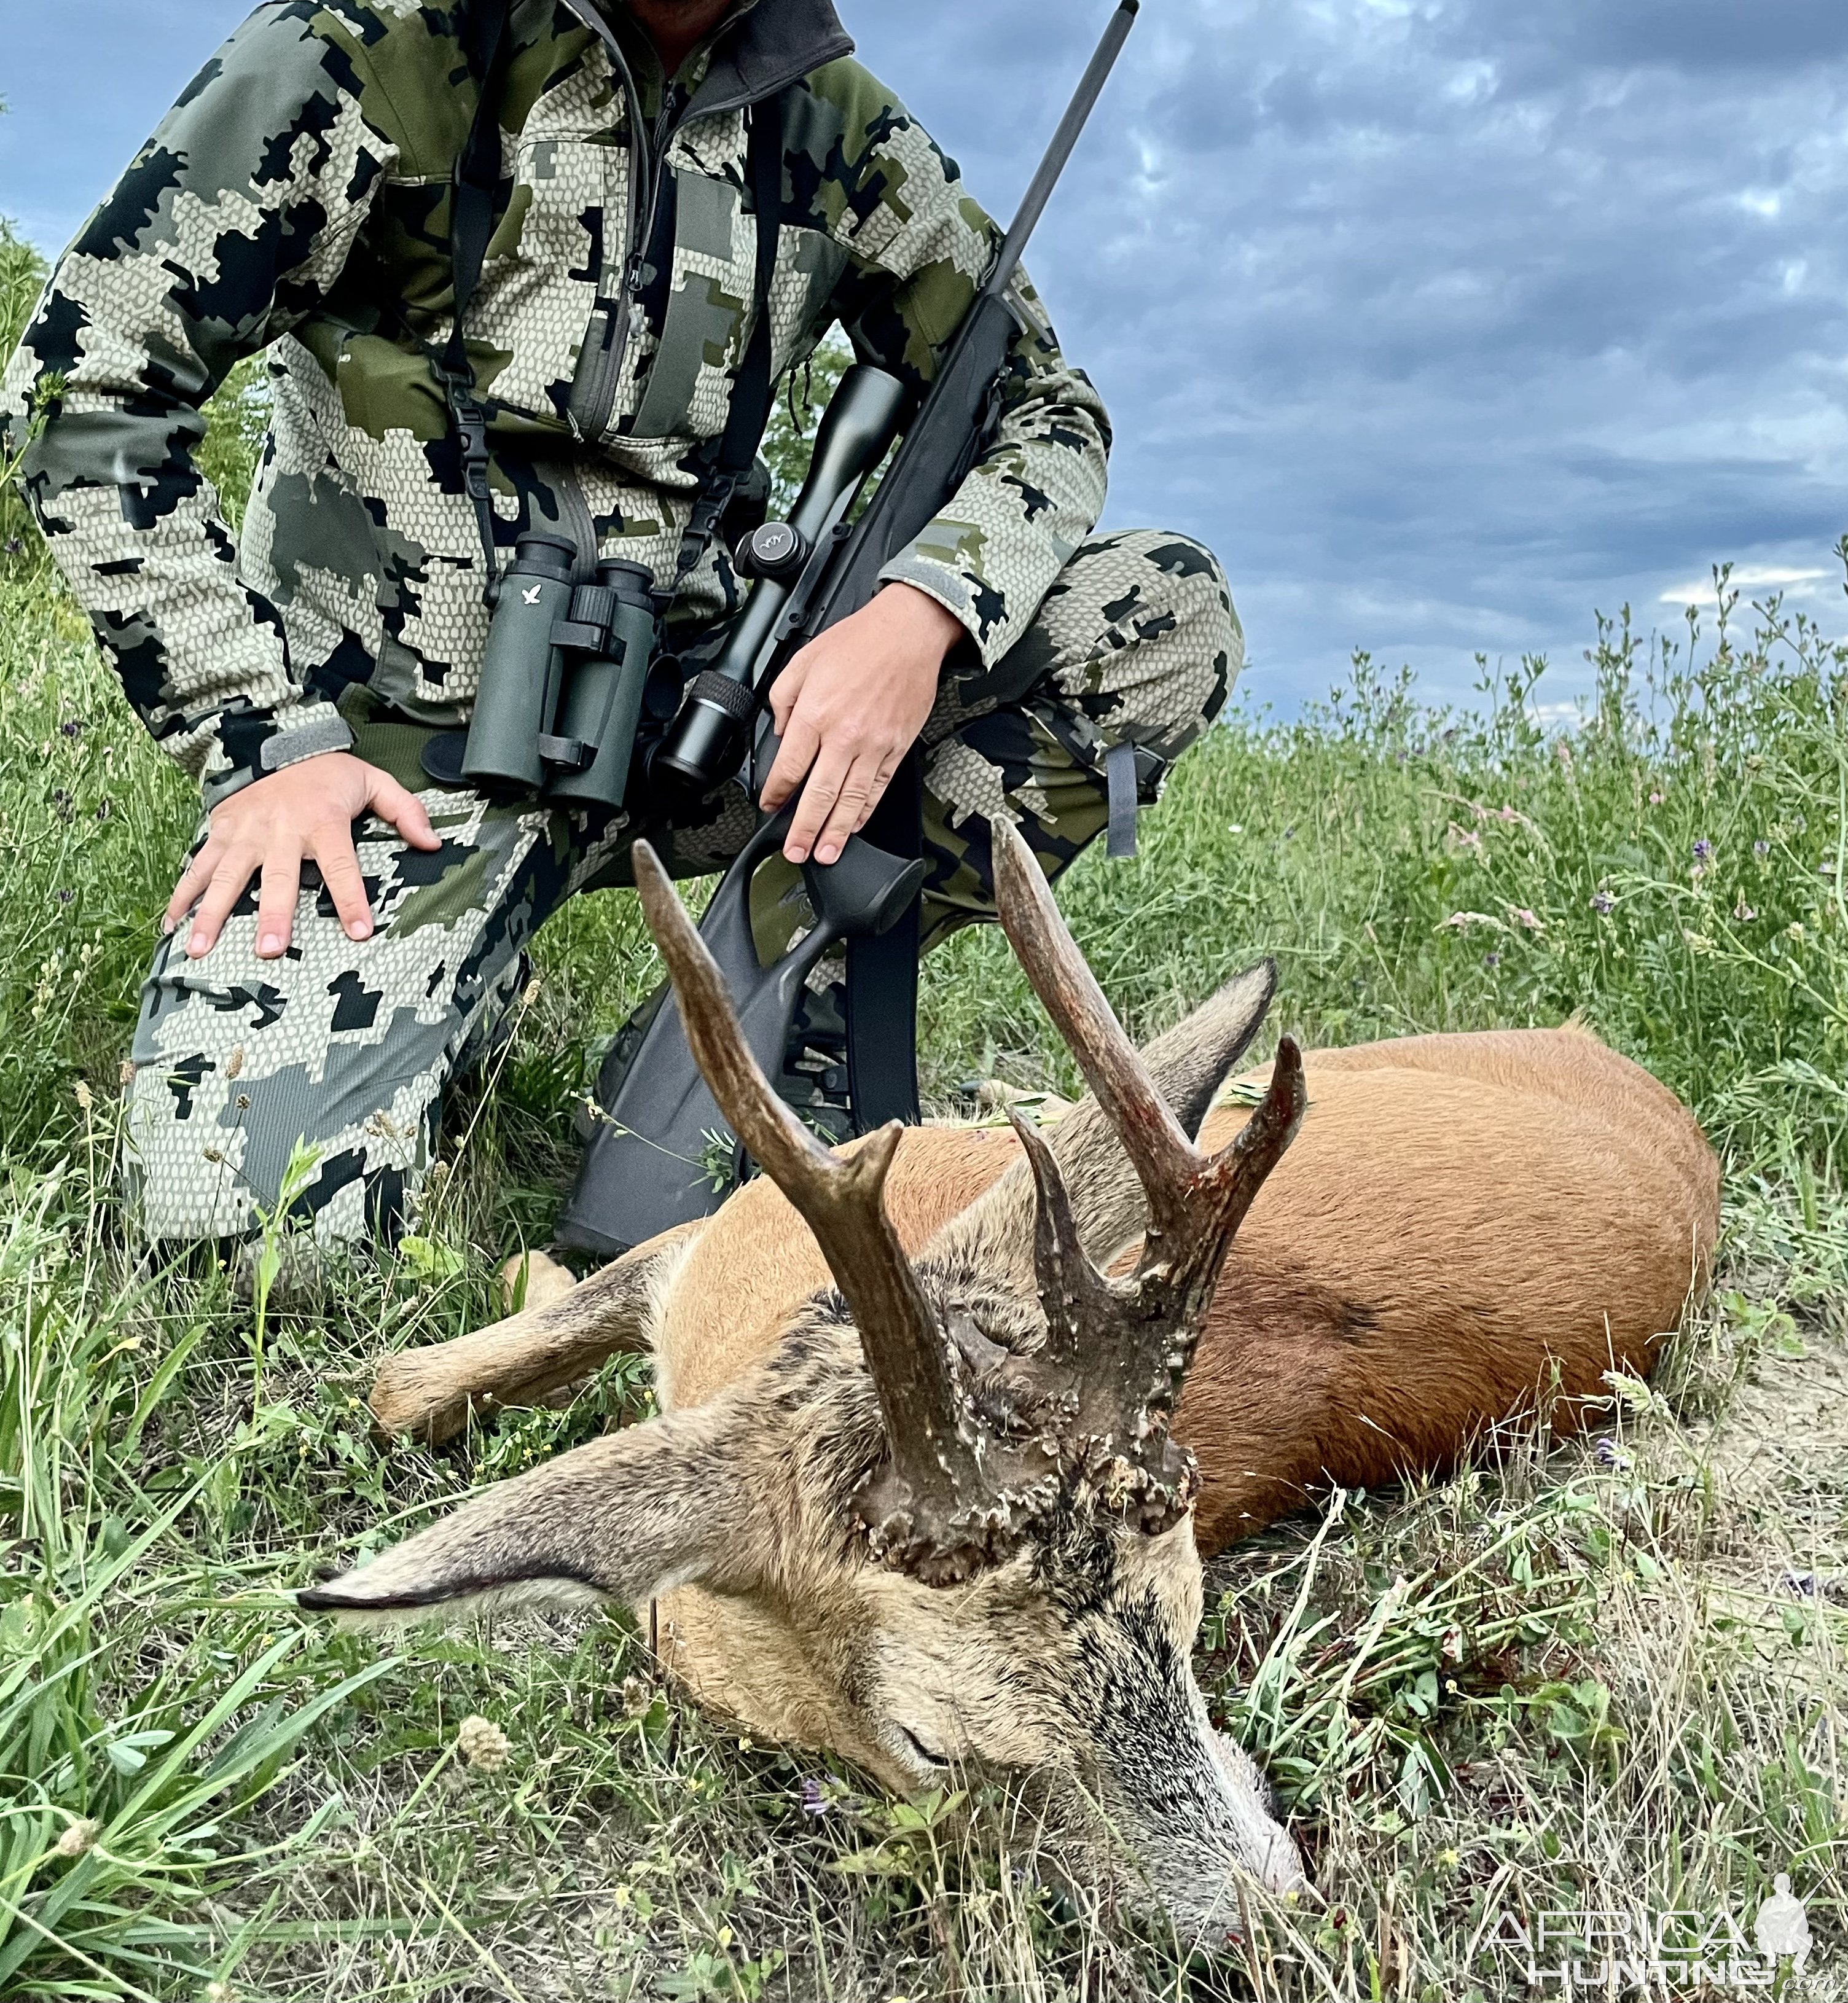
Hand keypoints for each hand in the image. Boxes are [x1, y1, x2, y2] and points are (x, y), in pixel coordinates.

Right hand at [165, 752, 441, 960]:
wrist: (277, 740)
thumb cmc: (329, 775)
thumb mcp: (373, 782)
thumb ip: (406, 811)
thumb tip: (433, 844)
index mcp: (322, 820)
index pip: (341, 866)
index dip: (351, 898)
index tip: (359, 932)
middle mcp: (279, 828)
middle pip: (276, 877)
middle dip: (271, 913)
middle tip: (268, 950)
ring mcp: (244, 831)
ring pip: (224, 876)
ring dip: (210, 914)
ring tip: (198, 950)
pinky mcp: (219, 830)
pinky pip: (197, 867)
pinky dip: (181, 896)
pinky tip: (170, 926)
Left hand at [760, 584, 963, 865]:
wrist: (908, 632)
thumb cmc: (858, 641)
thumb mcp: (802, 660)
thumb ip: (783, 699)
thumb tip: (780, 732)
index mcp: (815, 714)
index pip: (789, 767)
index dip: (776, 793)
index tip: (770, 806)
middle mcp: (844, 735)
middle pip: (819, 794)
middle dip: (804, 829)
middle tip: (795, 852)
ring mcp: (874, 745)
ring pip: (852, 800)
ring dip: (836, 832)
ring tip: (825, 853)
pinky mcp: (896, 747)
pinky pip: (878, 788)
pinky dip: (865, 811)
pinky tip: (856, 826)